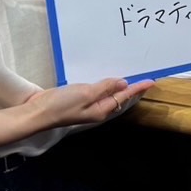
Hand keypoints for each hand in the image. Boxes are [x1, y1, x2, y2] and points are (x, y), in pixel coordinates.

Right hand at [21, 76, 154, 128]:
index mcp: (102, 110)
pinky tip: (108, 81)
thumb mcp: (87, 93)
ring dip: (121, 87)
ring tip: (132, 79)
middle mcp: (99, 109)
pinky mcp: (81, 100)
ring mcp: (90, 106)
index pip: (124, 96)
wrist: (39, 111)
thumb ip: (105, 87)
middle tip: (146, 80)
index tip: (151, 81)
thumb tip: (123, 83)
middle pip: (120, 98)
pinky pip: (99, 92)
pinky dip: (107, 85)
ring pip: (111, 95)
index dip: (138, 88)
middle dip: (133, 90)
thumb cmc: (62, 104)